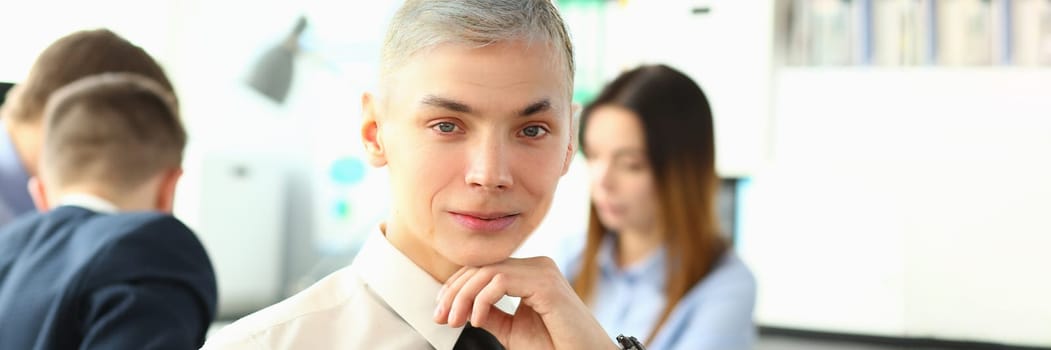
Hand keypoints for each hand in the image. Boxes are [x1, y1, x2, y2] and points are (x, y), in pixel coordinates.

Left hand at [433, 256, 617, 349]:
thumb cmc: (557, 346)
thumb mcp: (512, 330)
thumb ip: (491, 314)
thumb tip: (463, 307)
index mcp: (529, 273)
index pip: (484, 268)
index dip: (457, 287)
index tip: (441, 311)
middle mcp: (537, 265)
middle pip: (482, 266)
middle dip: (454, 292)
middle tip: (441, 317)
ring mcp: (542, 270)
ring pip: (487, 271)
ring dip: (463, 297)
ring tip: (455, 321)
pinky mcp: (545, 282)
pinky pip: (500, 281)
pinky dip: (482, 301)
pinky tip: (478, 321)